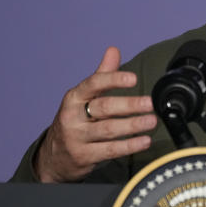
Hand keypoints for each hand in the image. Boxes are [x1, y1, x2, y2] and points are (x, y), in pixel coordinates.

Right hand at [34, 46, 156, 181]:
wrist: (54, 156)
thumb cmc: (75, 121)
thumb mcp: (83, 97)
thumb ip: (102, 75)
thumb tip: (113, 50)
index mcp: (74, 97)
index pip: (94, 84)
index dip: (114, 80)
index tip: (133, 78)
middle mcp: (72, 116)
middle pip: (104, 107)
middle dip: (129, 105)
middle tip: (149, 103)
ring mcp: (77, 137)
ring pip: (108, 130)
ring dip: (133, 125)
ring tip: (152, 121)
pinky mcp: (84, 156)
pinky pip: (110, 150)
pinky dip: (129, 145)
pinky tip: (144, 141)